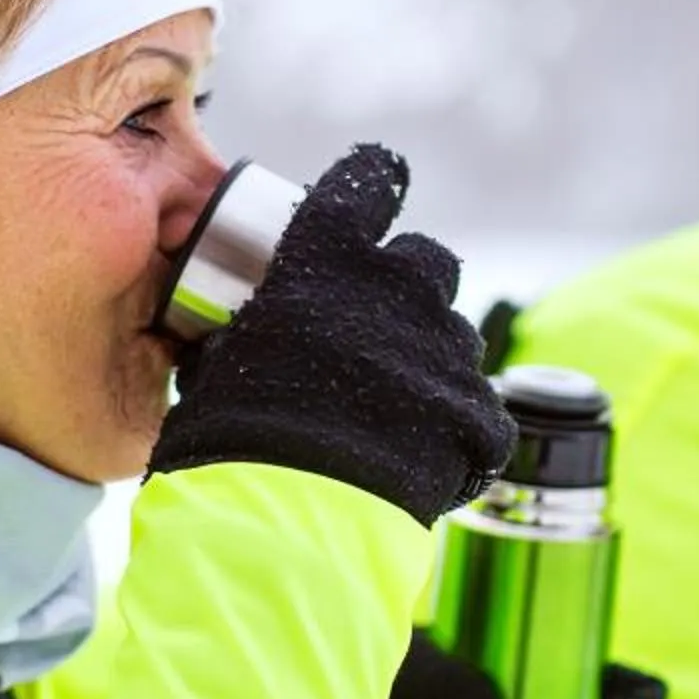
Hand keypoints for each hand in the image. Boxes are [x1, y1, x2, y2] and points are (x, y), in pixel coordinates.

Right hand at [149, 144, 515, 525]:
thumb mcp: (221, 363)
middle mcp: (401, 285)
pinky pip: (476, 409)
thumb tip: (227, 336)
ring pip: (453, 336)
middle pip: (427, 261)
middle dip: (408, 287)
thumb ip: (246, 331)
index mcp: (329, 255)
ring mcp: (447, 346)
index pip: (364, 185)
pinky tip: (421, 460)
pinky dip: (456, 428)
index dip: (372, 185)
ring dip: (428, 360)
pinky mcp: (477, 410)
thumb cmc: (234, 435)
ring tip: (391, 413)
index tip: (378, 185)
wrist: (291, 513)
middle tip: (376, 330)